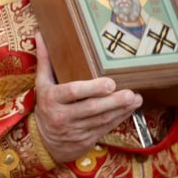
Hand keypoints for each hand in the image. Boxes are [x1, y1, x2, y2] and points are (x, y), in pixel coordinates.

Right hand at [33, 32, 141, 163]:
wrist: (42, 142)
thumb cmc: (45, 106)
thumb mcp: (41, 85)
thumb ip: (45, 61)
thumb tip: (41, 35)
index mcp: (52, 99)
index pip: (72, 92)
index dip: (91, 88)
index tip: (109, 83)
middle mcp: (63, 116)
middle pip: (91, 108)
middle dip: (113, 101)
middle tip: (130, 93)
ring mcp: (76, 130)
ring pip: (102, 120)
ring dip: (121, 109)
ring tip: (135, 98)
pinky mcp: (86, 139)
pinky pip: (105, 128)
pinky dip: (119, 118)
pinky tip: (130, 109)